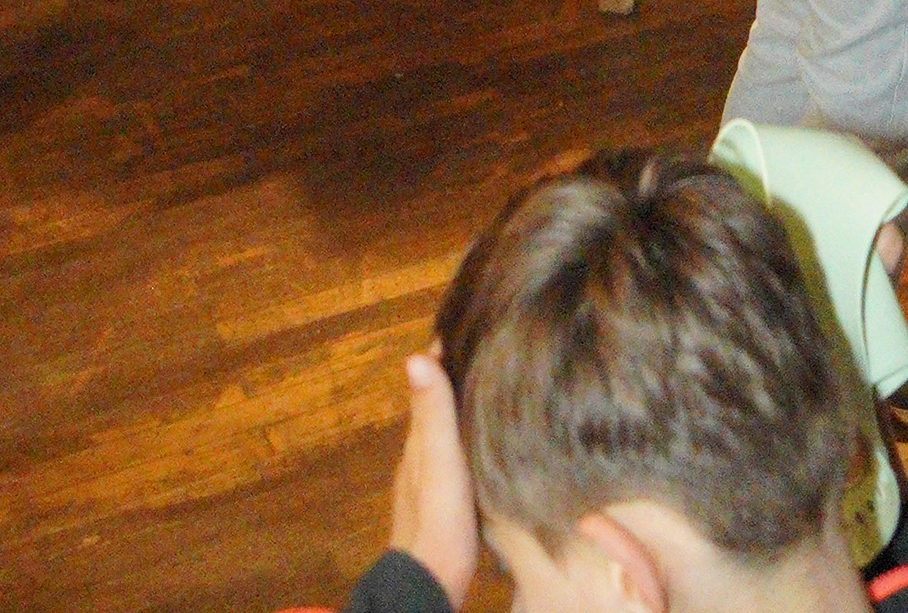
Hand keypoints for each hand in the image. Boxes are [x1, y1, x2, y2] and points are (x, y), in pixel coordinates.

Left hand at [389, 350, 480, 608]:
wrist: (430, 583)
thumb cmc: (439, 518)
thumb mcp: (440, 460)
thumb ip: (432, 413)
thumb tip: (414, 356)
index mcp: (419, 439)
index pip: (427, 383)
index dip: (443, 354)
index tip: (471, 323)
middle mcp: (420, 454)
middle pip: (436, 404)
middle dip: (456, 375)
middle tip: (489, 347)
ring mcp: (431, 480)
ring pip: (445, 430)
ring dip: (462, 406)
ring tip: (493, 384)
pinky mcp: (445, 501)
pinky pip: (456, 454)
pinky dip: (468, 436)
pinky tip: (486, 441)